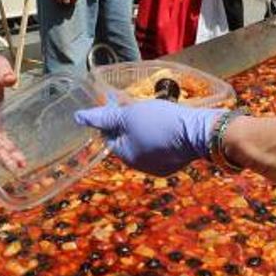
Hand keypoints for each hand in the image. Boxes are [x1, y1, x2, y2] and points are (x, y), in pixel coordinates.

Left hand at [75, 100, 220, 175]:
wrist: (198, 132)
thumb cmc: (159, 121)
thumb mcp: (128, 114)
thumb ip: (103, 117)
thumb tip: (78, 117)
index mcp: (125, 155)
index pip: (110, 137)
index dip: (114, 120)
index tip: (123, 107)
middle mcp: (140, 166)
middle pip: (128, 142)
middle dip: (131, 127)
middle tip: (141, 109)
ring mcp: (159, 167)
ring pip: (145, 146)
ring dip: (147, 132)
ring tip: (158, 116)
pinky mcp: (175, 164)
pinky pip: (162, 149)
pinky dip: (162, 138)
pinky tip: (169, 126)